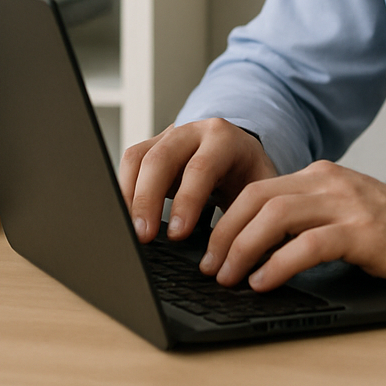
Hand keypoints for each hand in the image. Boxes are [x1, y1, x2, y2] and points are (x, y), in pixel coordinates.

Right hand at [118, 118, 277, 243]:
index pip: (201, 167)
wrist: (241, 150)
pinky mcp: (151, 146)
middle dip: (148, 200)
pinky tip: (127, 216)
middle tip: (144, 237)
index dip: (186, 201)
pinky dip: (125, 190)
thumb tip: (238, 253)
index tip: (176, 234)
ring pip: (140, 158)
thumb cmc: (250, 173)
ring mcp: (168, 136)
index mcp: (224, 140)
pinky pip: (130, 163)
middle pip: (161, 159)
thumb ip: (248, 214)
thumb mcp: (260, 190)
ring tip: (132, 231)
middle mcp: (193, 132)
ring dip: (131, 197)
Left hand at [199, 160, 385, 291]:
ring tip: (229, 278)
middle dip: (224, 234)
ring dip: (243, 249)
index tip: (208, 249)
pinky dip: (278, 264)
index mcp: (320, 176)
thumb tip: (259, 248)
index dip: (225, 219)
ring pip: (276, 216)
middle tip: (209, 267)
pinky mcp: (364, 232)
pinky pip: (309, 244)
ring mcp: (347, 204)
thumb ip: (308, 219)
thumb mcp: (345, 214)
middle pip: (256, 198)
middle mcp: (329, 183)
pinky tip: (264, 282)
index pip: (257, 190)